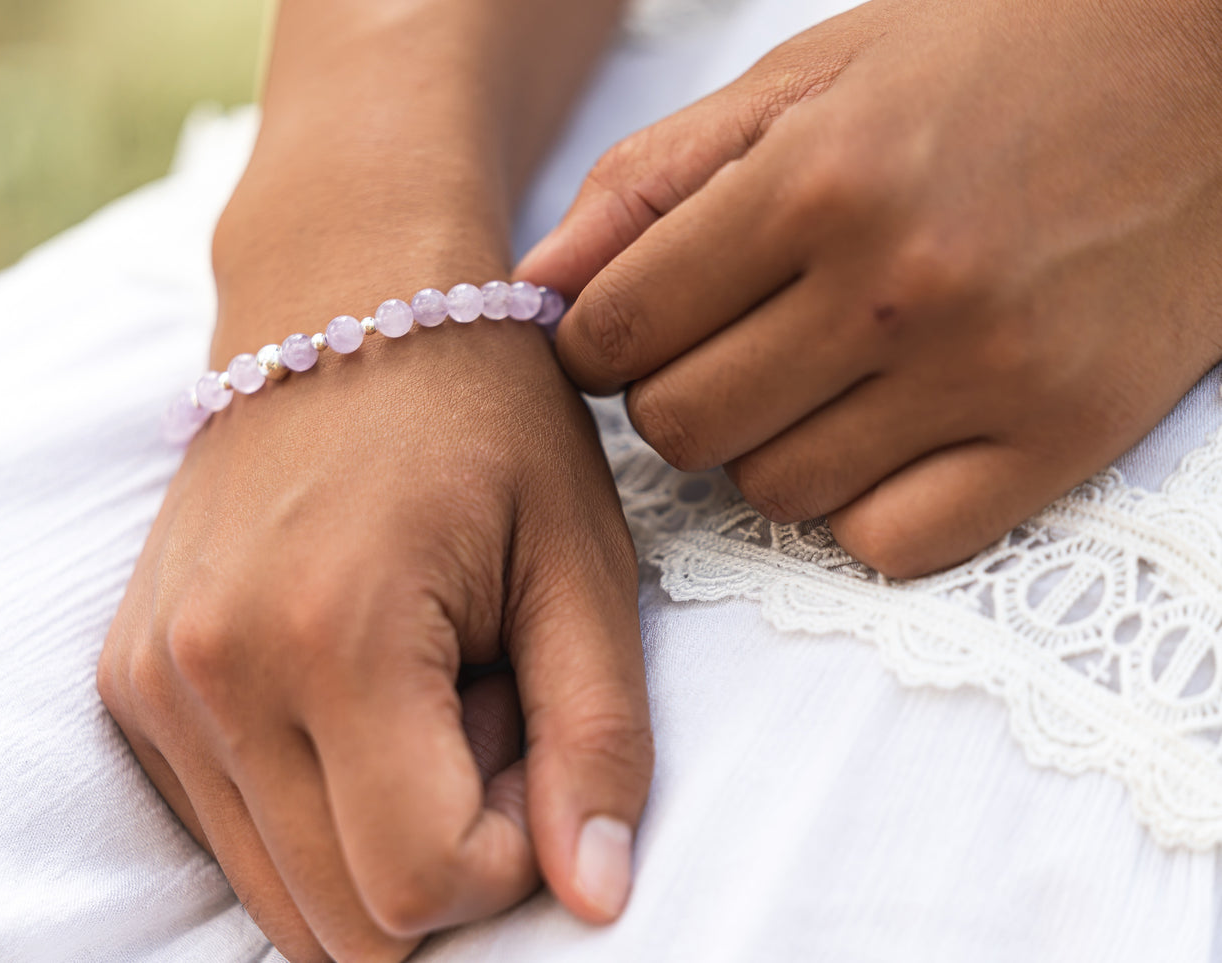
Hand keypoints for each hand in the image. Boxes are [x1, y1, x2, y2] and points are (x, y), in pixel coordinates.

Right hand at [98, 166, 652, 962]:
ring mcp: (152, 686)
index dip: (507, 857)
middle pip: (340, 925)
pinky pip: (232, 834)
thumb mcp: (579, 560)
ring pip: (281, 897)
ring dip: (377, 839)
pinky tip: (356, 696)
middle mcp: (210, 675)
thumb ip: (599, 738)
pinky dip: (311, 812)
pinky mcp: (129, 686)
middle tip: (487, 718)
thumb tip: (592, 903)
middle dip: (443, 862)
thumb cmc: (484, 415)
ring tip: (424, 698)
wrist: (338, 299)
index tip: (536, 736)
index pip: (415, 892)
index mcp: (333, 635)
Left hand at [518, 0, 1221, 577]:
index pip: (616, 334)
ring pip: (773, 493)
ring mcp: (985, 374)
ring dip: (765, 447)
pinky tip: (885, 432)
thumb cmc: (987, 60)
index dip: (594, 345)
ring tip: (819, 375)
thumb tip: (535, 284)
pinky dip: (861, 505)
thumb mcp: (805, 78)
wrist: (1203, 70)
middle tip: (724, 348)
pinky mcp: (1060, 438)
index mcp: (814, 180)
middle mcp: (895, 286)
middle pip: (680, 428)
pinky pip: (886, 543)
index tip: (622, 332)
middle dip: (672, 397)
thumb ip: (653, 181)